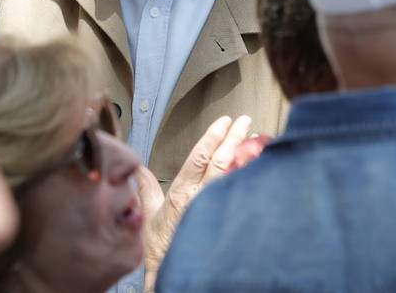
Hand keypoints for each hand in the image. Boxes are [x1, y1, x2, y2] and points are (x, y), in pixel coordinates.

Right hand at [138, 114, 252, 286]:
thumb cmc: (160, 248)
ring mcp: (214, 209)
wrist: (169, 273)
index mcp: (181, 193)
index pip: (200, 157)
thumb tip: (137, 169)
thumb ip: (145, 187)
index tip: (224, 122)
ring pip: (234, 175)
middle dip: (235, 138)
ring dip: (245, 155)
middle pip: (221, 161)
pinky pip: (240, 194)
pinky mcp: (225, 220)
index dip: (213, 136)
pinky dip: (249, 177)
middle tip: (246, 122)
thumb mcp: (148, 213)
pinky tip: (258, 167)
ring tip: (256, 138)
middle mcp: (200, 199)